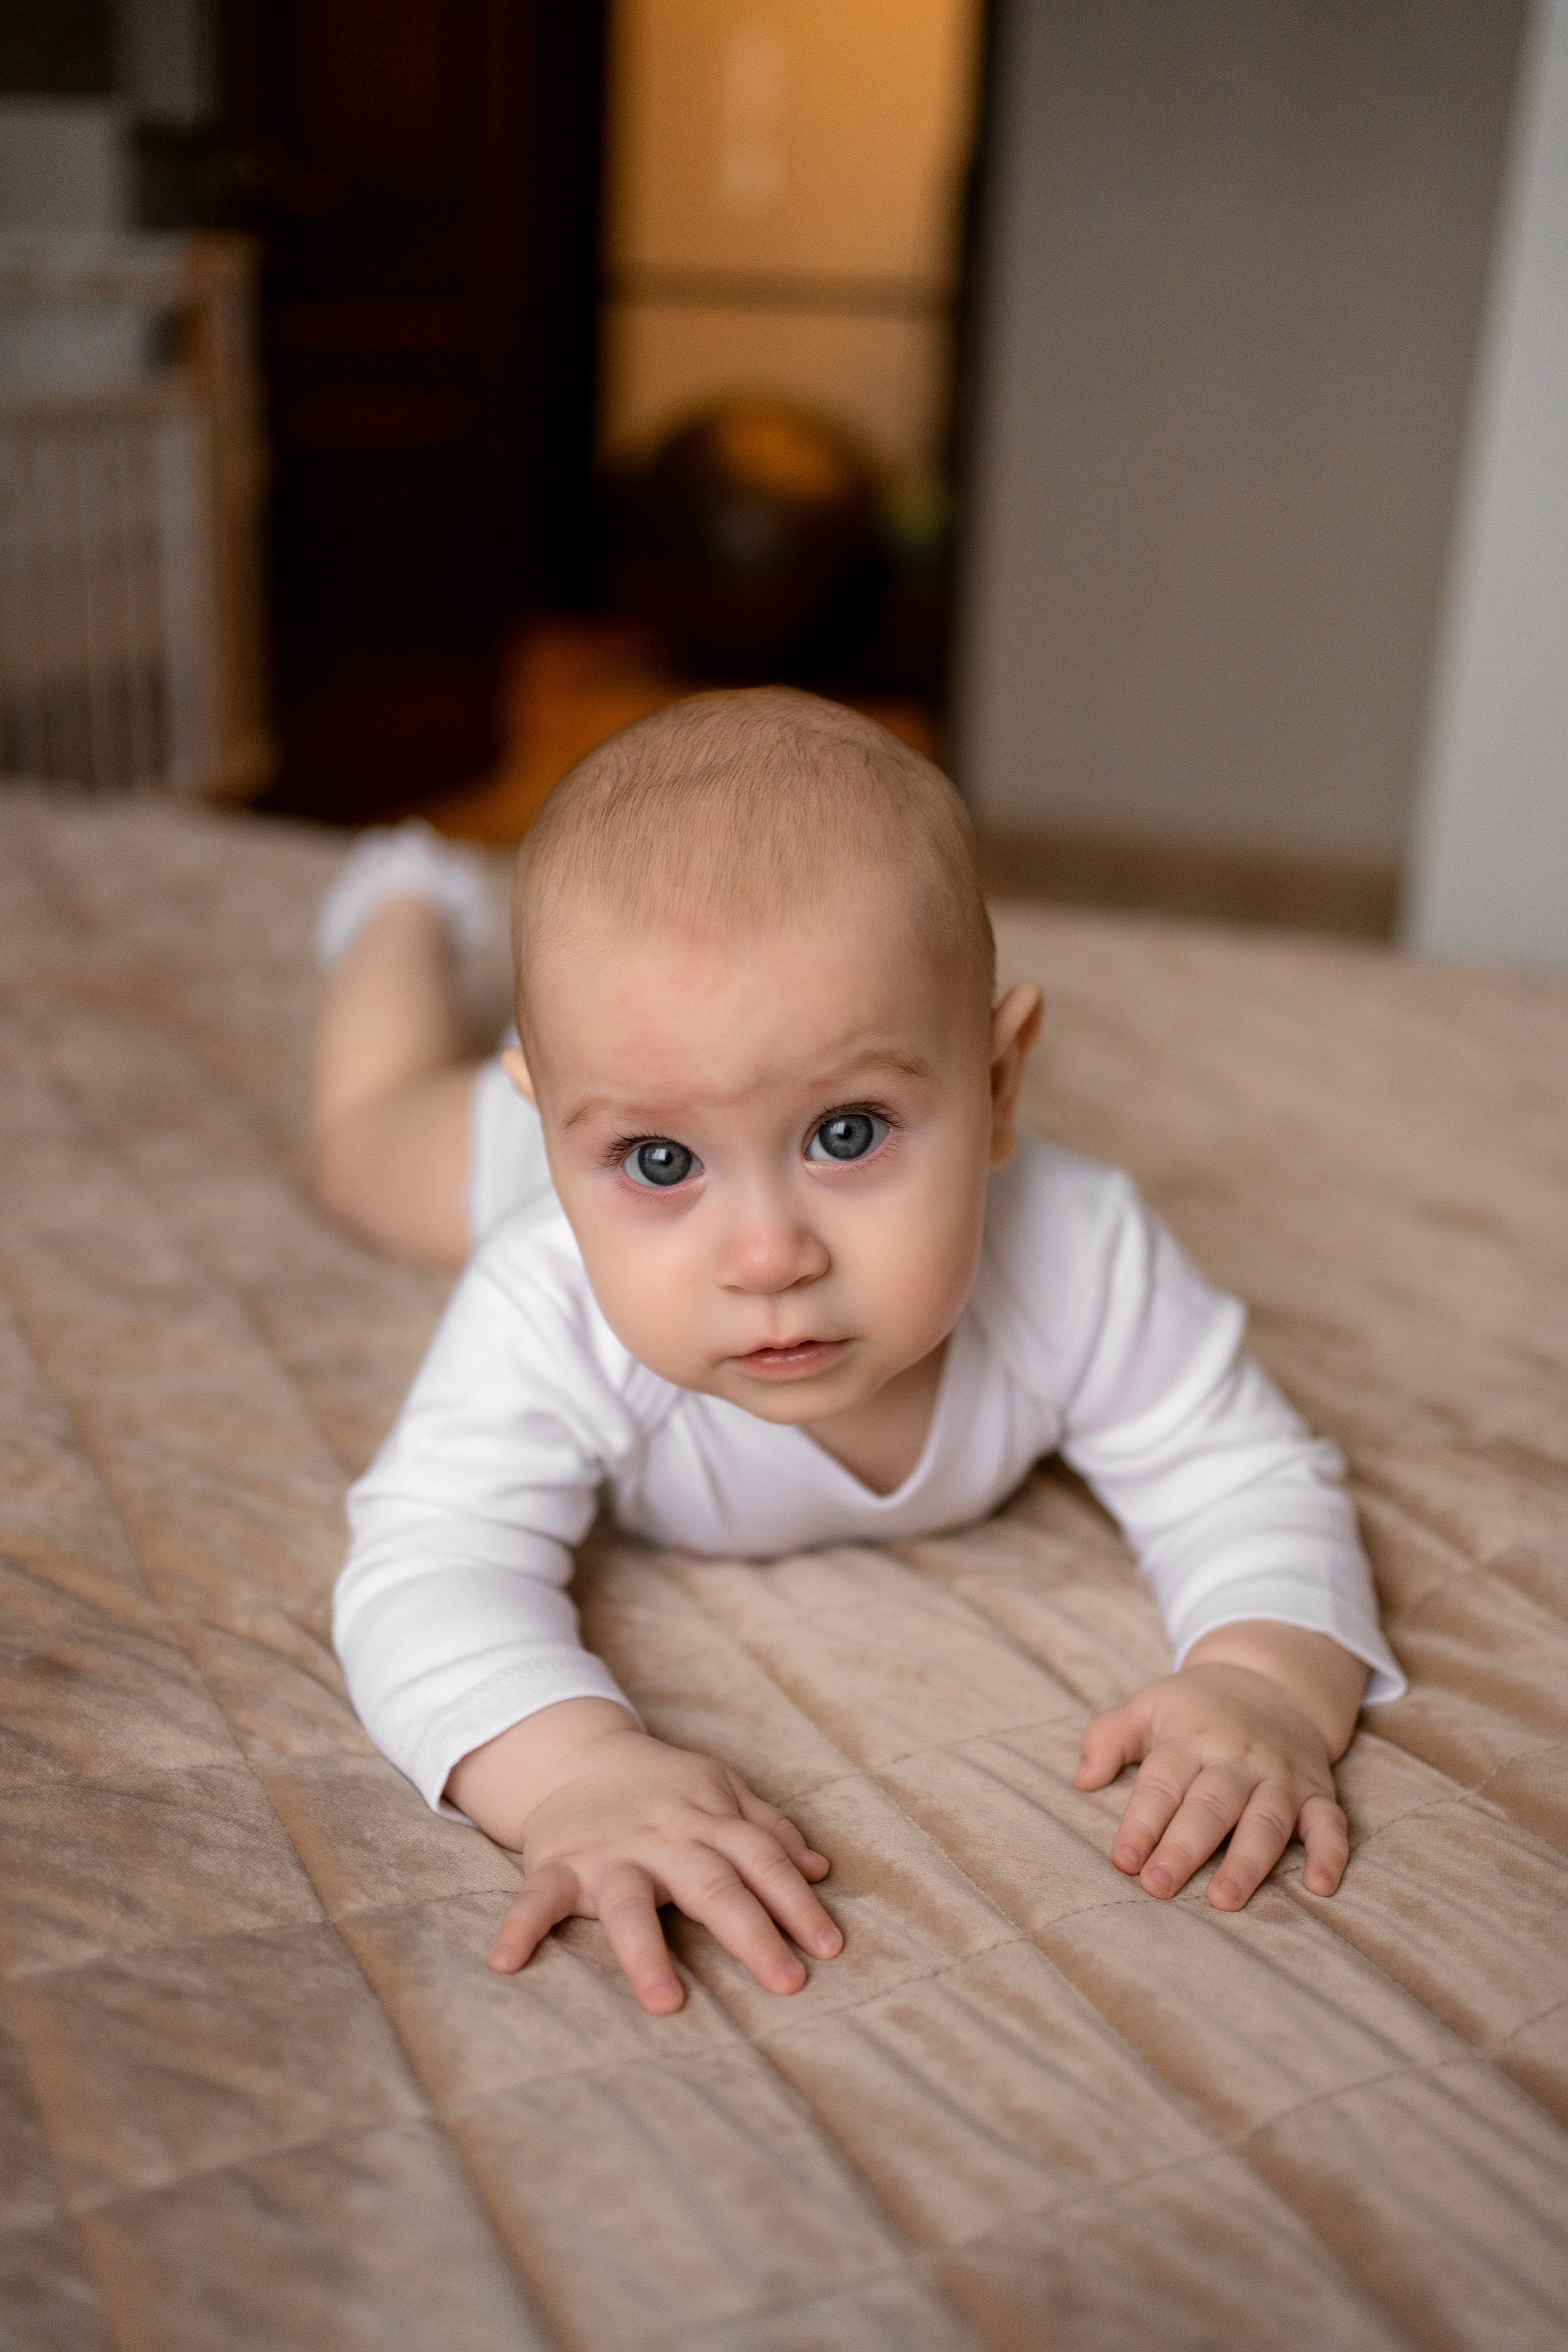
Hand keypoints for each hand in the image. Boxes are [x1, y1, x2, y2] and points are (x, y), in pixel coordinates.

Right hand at [447, 1702, 841, 2014]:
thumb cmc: (663, 1785)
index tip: (829, 1948)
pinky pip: (537, 1899)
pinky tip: (506, 1963)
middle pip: (712, 1885)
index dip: (797, 1903)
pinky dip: (520, 1927)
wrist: (578, 1753)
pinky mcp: (557, 1865)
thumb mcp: (721, 1790)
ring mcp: (608, 1853)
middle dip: (751, 1933)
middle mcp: (663, 1838)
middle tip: (787, 1982)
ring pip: (629, 1902)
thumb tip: (820, 1870)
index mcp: (708, 1819)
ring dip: (646, 1952)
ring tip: (666, 2002)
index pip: (762, 1860)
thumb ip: (769, 1829)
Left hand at [1074, 1647, 1356, 1910]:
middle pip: (1210, 1806)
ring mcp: (1280, 1776)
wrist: (1272, 1680)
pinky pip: (1330, 1822)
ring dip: (1248, 1861)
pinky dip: (1331, 1853)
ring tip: (1225, 1900)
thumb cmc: (1196, 1707)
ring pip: (1266, 1819)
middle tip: (1159, 1887)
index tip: (1123, 1861)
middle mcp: (1237, 1759)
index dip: (1141, 1823)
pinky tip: (1321, 1887)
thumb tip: (1082, 1779)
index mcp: (1190, 1739)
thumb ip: (1109, 1737)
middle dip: (1184, 1847)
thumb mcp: (1148, 1705)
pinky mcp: (1317, 1791)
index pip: (1162, 1783)